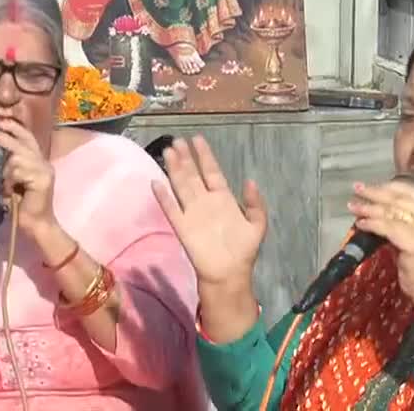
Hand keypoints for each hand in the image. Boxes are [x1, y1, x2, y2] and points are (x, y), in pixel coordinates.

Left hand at [0, 119, 56, 235]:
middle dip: (1, 136)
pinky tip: (8, 190)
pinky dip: (9, 179)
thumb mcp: (2, 184)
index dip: (14, 127)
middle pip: (21, 142)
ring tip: (0, 182)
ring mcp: (44, 170)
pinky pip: (19, 170)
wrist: (34, 227)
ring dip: (3, 168)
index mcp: (37, 161)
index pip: (27, 137)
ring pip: (17, 157)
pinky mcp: (43, 179)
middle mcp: (43, 162)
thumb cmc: (18, 207)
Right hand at [151, 136, 266, 289]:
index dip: (205, 155)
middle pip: (193, 174)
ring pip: (181, 185)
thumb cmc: (244, 250)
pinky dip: (163, 197)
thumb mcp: (257, 225)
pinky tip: (156, 183)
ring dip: (174, 169)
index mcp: (223, 198)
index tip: (197, 139)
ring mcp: (192, 212)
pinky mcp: (182, 227)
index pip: (212, 171)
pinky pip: (171, 209)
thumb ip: (255, 203)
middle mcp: (206, 201)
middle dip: (186, 157)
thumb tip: (249, 180)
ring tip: (168, 151)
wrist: (229, 274)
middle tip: (177, 140)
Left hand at [347, 179, 413, 309]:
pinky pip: (386, 227)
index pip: (410, 190)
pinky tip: (360, 224)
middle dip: (374, 192)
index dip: (388, 186)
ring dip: (368, 207)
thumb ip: (403, 220)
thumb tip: (376, 208)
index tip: (371, 186)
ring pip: (390, 211)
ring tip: (353, 206)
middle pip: (398, 198)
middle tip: (357, 189)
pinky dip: (371, 224)